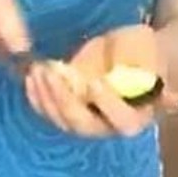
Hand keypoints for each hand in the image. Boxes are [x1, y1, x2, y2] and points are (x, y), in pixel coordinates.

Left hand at [24, 23, 175, 137]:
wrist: (133, 55)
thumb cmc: (145, 52)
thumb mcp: (146, 50)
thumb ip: (137, 61)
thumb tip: (124, 65)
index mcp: (138, 115)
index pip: (123, 120)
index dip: (107, 104)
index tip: (94, 82)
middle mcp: (110, 126)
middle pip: (83, 124)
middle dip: (64, 100)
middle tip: (52, 74)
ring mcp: (86, 121)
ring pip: (62, 120)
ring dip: (46, 97)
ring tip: (37, 71)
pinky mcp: (68, 111)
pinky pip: (49, 111)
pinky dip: (37, 96)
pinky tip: (31, 77)